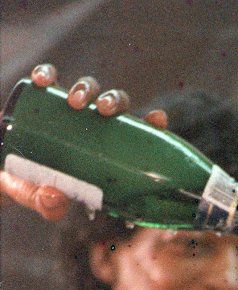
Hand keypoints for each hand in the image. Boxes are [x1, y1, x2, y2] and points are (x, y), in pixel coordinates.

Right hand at [0, 63, 167, 220]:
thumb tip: (56, 199)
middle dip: (114, 101)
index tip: (158, 118)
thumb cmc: (31, 184)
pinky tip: (44, 80)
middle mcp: (92, 125)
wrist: (3, 168)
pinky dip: (48, 74)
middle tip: (104, 111)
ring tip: (75, 102)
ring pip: (88, 87)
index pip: (136, 133)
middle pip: (114, 104)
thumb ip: (48, 204)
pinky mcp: (43, 96)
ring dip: (86, 88)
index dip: (151, 123)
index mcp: (106, 149)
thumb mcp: (40, 198)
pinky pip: (50, 77)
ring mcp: (69, 109)